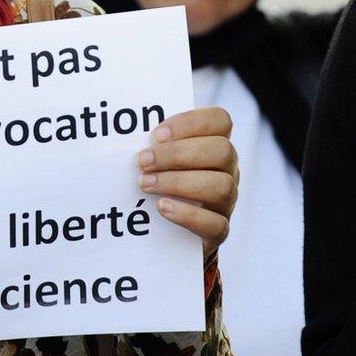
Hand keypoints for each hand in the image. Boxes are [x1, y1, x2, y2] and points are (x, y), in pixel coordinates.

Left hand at [138, 106, 237, 259]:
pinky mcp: (219, 231)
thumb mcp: (159, 161)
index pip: (220, 120)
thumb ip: (154, 147)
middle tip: (143, 162)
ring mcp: (227, 201)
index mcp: (215, 145)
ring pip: (221, 186)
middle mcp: (228, 170)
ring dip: (178, 182)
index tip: (156, 134)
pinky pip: (215, 224)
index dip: (190, 122)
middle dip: (178, 153)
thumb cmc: (161, 184)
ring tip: (146, 184)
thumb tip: (128, 136)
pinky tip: (162, 207)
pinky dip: (187, 215)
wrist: (168, 234)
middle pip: (222, 151)